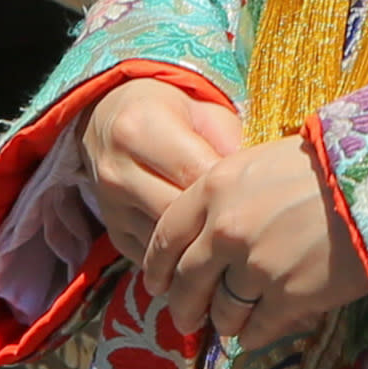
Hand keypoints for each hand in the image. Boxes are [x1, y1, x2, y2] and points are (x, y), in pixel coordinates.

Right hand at [80, 76, 240, 249]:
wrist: (109, 122)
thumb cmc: (168, 112)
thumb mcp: (202, 110)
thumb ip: (229, 141)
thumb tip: (257, 182)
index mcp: (139, 129)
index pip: (195, 173)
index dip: (231, 185)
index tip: (258, 190)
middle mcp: (118, 172)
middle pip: (180, 214)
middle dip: (218, 218)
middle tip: (252, 218)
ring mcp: (111, 208)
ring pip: (169, 243)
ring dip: (203, 242)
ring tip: (235, 235)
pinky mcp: (115, 234)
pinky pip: (158, 258)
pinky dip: (185, 256)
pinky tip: (208, 245)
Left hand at [142, 135, 365, 345]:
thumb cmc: (331, 165)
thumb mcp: (265, 163)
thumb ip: (229, 195)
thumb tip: (210, 231)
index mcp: (215, 188)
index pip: (165, 236)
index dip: (157, 267)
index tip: (157, 285)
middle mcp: (226, 229)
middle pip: (187, 283)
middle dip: (184, 308)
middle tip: (189, 320)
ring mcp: (257, 266)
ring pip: (221, 313)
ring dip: (226, 322)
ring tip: (238, 321)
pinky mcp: (289, 297)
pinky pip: (257, 330)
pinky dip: (257, 334)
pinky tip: (265, 328)